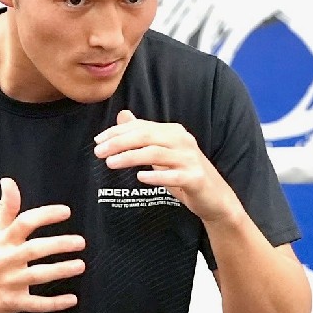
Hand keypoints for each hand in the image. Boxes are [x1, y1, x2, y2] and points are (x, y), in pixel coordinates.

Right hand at [0, 178, 85, 312]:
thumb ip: (5, 207)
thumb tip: (8, 181)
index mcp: (2, 240)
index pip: (24, 222)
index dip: (46, 215)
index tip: (66, 211)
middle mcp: (6, 259)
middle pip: (35, 249)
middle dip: (59, 244)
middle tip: (80, 242)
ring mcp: (9, 282)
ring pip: (38, 276)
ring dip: (61, 270)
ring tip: (80, 265)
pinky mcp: (13, 302)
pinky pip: (36, 304)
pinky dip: (55, 303)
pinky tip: (72, 299)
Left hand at [94, 109, 239, 223]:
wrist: (215, 198)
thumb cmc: (184, 173)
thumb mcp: (162, 152)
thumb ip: (143, 134)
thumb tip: (122, 115)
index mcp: (173, 132)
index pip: (141, 127)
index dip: (117, 132)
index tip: (97, 140)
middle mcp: (183, 141)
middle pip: (147, 137)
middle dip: (120, 143)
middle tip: (98, 151)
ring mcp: (190, 159)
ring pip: (156, 154)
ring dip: (131, 157)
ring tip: (110, 163)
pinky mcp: (195, 178)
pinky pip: (174, 175)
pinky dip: (157, 176)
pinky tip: (140, 177)